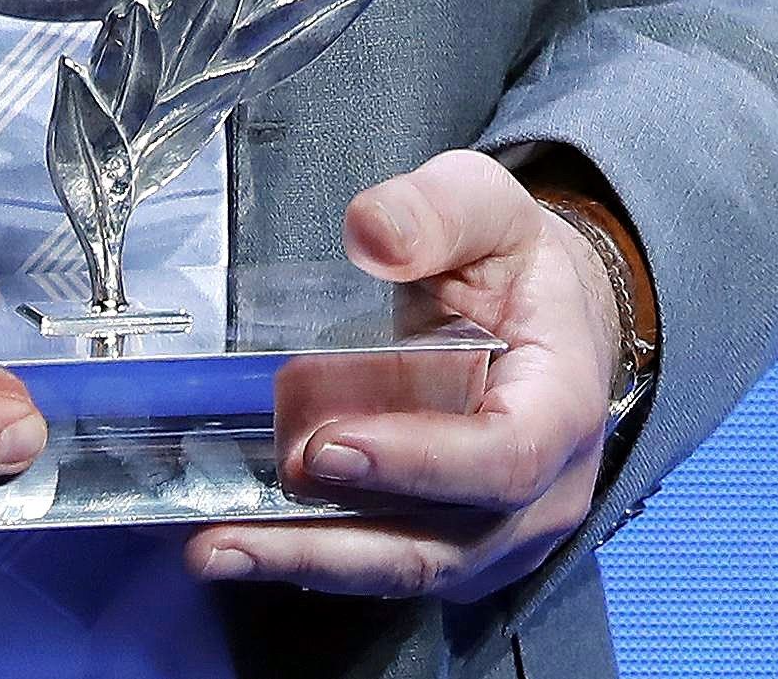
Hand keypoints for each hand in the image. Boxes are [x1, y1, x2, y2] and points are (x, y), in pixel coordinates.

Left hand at [187, 150, 618, 605]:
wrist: (548, 316)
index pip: (502, 459)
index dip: (418, 463)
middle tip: (234, 531)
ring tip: (216, 551)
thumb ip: (434, 213)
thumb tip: (372, 234)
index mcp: (561, 410)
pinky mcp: (460, 548)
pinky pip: (391, 565)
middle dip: (333, 544)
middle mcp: (543, 496)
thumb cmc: (516, 264)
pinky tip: (248, 543)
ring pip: (407, 571)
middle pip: (441, 545)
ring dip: (309, 566)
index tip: (329, 447)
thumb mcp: (486, 207)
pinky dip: (319, 561)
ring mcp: (502, 535)